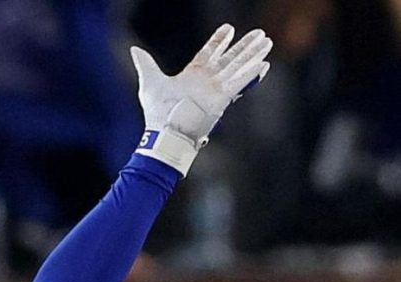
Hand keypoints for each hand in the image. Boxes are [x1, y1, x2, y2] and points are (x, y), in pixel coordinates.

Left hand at [132, 24, 272, 175]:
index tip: (229, 28)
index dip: (219, 41)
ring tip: (266, 42)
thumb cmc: (157, 112)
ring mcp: (215, 90)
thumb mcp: (150, 83)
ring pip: (238, 68)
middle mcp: (206, 81)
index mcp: (192, 75)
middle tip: (259, 33)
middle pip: (229, 58)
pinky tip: (264, 64)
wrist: (165, 133)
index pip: (209, 52)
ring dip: (252, 55)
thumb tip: (135, 50)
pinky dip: (251, 73)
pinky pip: (239, 83)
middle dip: (244, 46)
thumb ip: (146, 64)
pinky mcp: (221, 100)